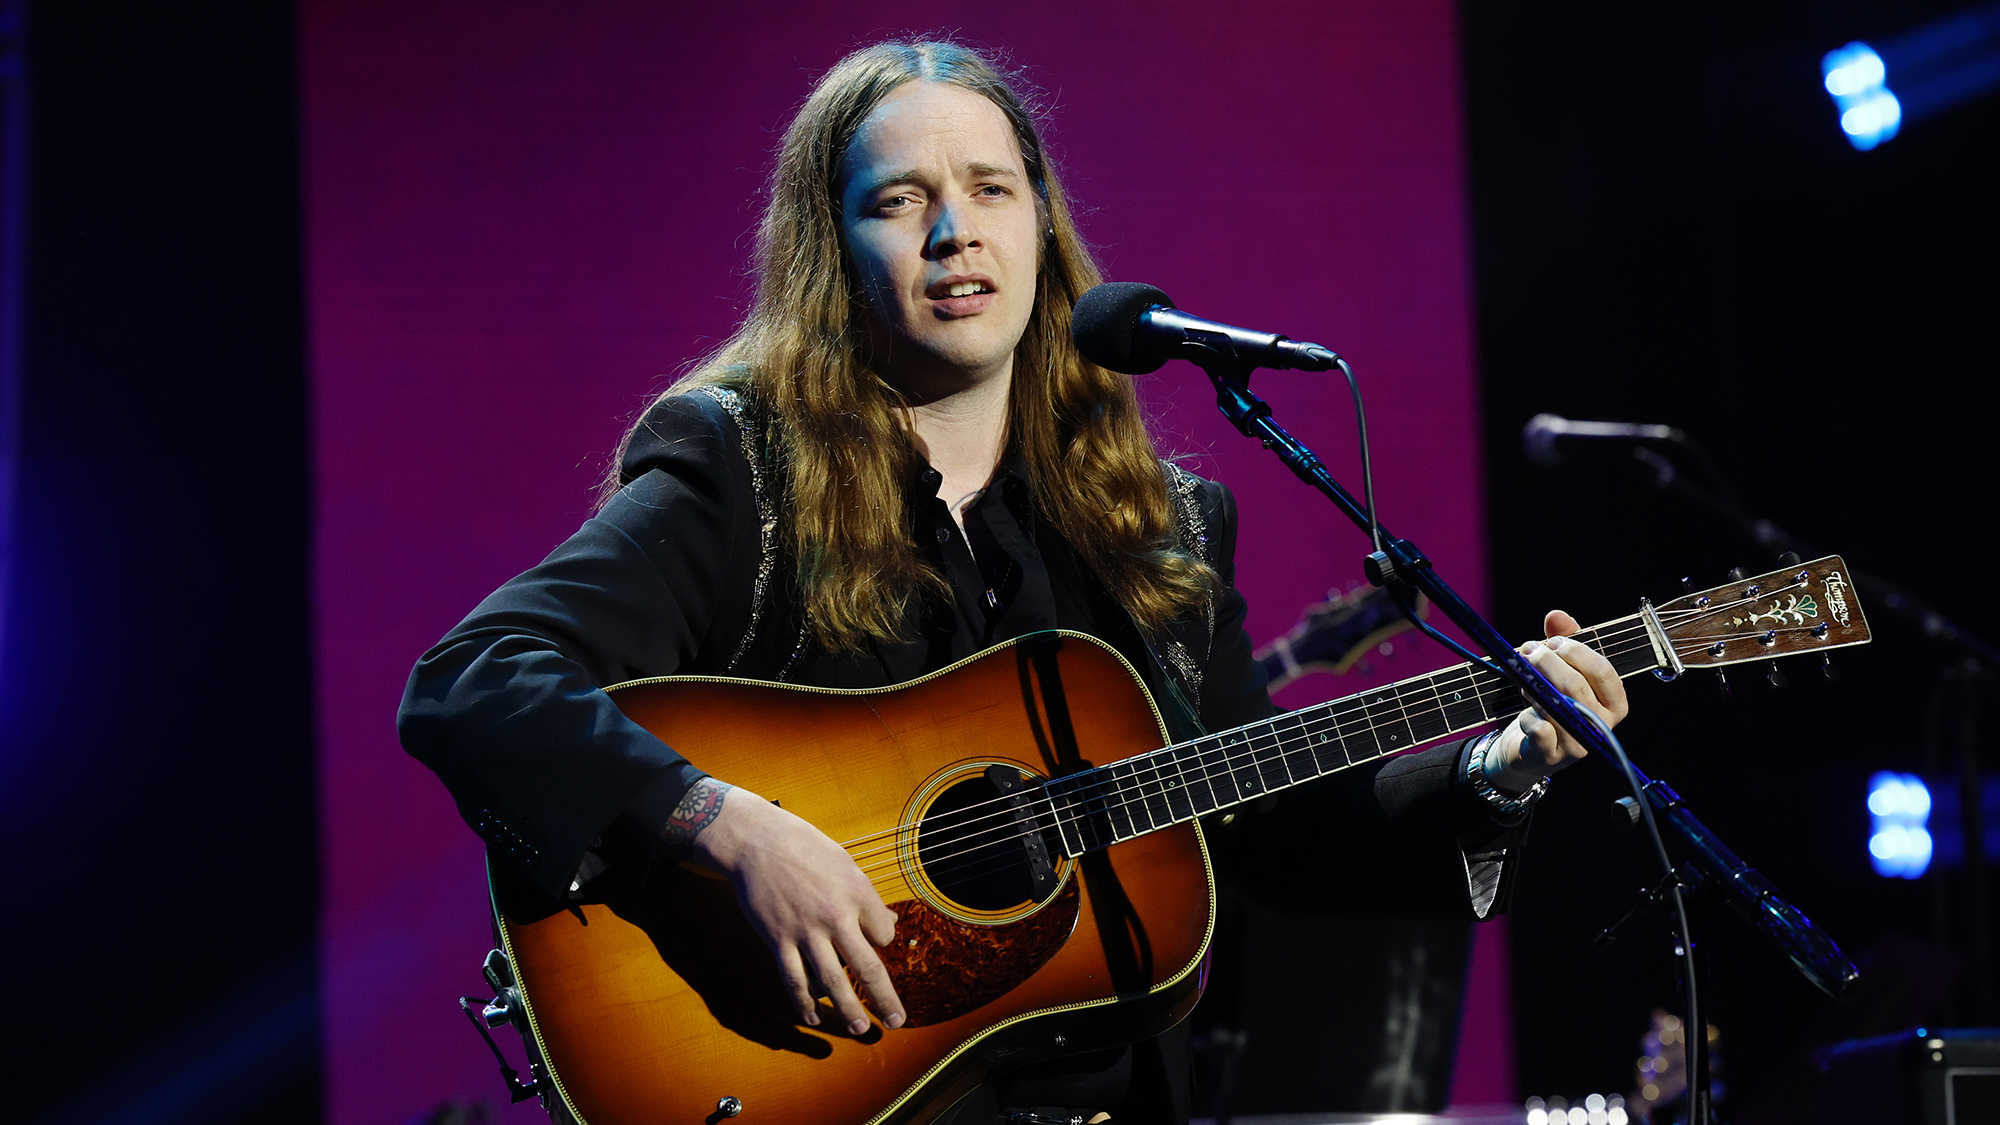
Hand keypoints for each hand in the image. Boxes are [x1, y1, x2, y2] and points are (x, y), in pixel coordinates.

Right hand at [689, 785, 905, 1033]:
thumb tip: (886, 922)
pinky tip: (812, 1016)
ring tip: (859, 1028)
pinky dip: (804, 1002)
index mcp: (857, 892)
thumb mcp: (845, 864)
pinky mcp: (779, 940)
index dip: (882, 941)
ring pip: (832, 981)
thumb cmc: (804, 848)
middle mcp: (835, 916)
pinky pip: (795, 978)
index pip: (883, 934)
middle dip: (884, 998)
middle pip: (867, 966)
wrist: (757, 843)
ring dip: (848, 1009)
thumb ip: (865, 897)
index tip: (875, 940)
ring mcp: (805, 932)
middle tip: (896, 1021)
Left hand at [1490, 609, 1628, 790]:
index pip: (1603, 671)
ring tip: (1522, 675)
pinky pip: (1540, 729)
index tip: (1554, 641)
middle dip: (1547, 661)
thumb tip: (1557, 616)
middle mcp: (1601, 725)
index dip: (1576, 651)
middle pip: (1575, 685)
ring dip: (1533, 684)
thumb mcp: (1558, 669)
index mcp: (1614, 703)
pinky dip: (1528, 715)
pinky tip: (1524, 712)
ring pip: (1556, 704)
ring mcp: (1579, 744)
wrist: (1527, 750)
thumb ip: (1562, 639)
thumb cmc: (1550, 704)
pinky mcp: (1552, 756)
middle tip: (1528, 650)